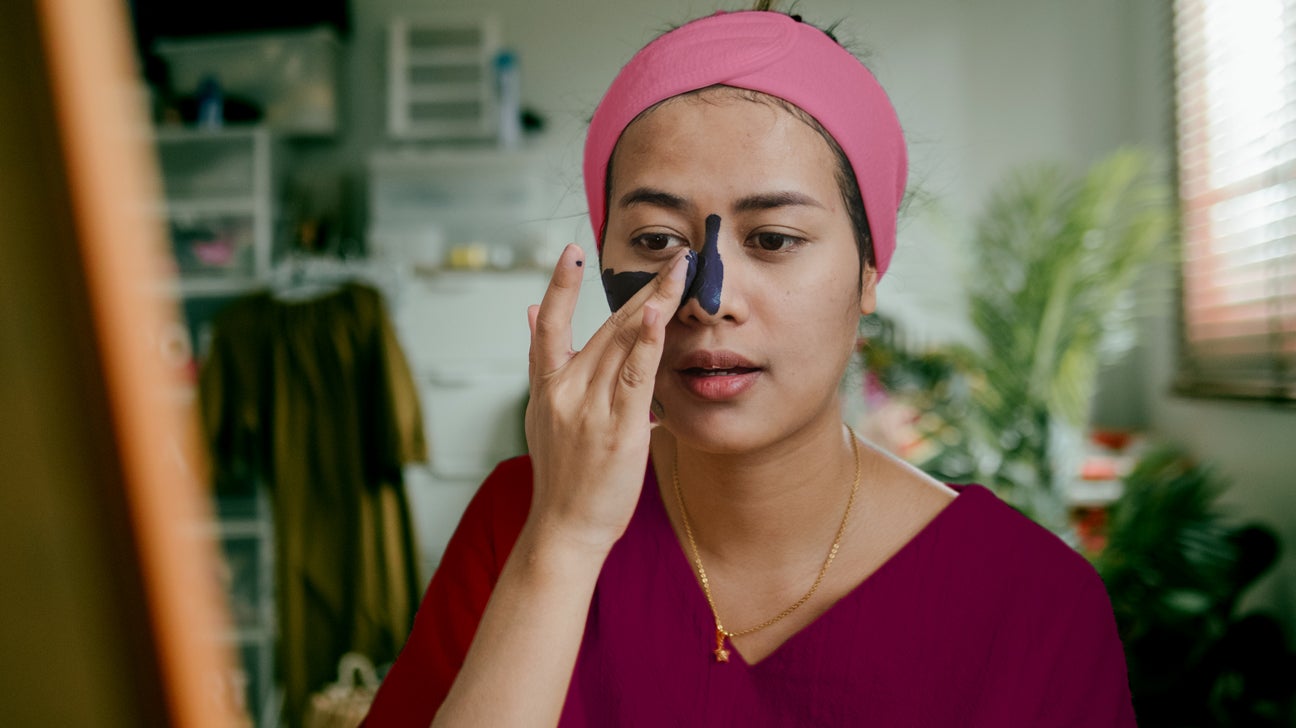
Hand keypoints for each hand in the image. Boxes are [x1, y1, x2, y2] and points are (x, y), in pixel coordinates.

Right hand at [524, 243, 689, 553]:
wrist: (563, 528)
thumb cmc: (561, 476)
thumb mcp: (540, 414)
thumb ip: (540, 361)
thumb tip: (530, 313)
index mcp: (548, 387)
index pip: (549, 325)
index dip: (560, 285)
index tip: (571, 251)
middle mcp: (566, 391)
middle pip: (606, 327)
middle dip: (642, 287)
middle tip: (673, 255)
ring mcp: (591, 409)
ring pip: (624, 343)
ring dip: (656, 302)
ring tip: (681, 271)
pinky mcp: (619, 430)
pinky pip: (635, 377)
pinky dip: (647, 343)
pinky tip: (659, 315)